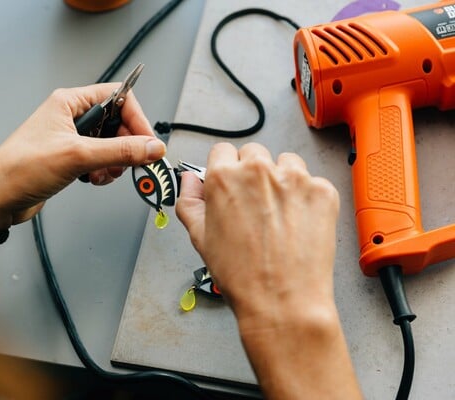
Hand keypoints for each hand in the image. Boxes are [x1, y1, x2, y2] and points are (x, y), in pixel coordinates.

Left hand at [0, 83, 165, 228]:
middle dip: (126, 145)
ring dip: (114, 162)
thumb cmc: (20, 168)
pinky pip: (100, 160)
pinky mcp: (70, 158)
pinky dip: (103, 171)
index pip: (118, 97)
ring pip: (110, 144)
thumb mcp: (77, 156)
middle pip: (117, 123)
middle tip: (132, 163)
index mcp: (70, 102)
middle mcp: (71, 117)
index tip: (148, 142)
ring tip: (104, 174)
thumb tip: (152, 147)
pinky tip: (93, 179)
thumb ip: (120, 151)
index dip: (137, 119)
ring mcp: (71, 139)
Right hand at [176, 143, 362, 398]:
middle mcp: (258, 170)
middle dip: (253, 173)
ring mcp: (294, 178)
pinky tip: (298, 223)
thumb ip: (190, 201)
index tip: (231, 184)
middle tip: (256, 204)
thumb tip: (189, 181)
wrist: (282, 301)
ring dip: (282, 180)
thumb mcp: (200, 238)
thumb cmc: (241, 274)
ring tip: (279, 214)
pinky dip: (307, 198)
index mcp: (224, 177)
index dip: (225, 169)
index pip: (222, 151)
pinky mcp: (323, 191)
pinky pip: (313, 182)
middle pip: (254, 154)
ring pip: (286, 163)